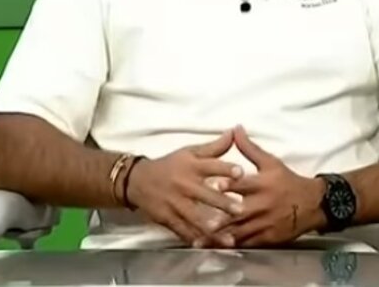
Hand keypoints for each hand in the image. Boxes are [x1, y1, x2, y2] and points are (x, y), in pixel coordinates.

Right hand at [126, 130, 244, 245]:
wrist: (138, 180)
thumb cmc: (170, 165)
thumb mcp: (189, 152)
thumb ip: (214, 147)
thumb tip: (234, 132)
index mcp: (191, 165)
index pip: (210, 165)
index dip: (225, 169)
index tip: (241, 173)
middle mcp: (184, 184)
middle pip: (205, 194)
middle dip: (222, 202)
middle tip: (241, 210)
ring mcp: (175, 203)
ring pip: (195, 216)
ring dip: (211, 227)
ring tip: (228, 238)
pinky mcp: (167, 218)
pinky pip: (181, 230)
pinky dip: (193, 238)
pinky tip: (206, 246)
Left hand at [212, 126, 326, 247]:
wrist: (312, 205)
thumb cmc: (287, 181)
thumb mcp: (270, 162)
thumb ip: (249, 148)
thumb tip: (235, 128)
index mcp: (262, 184)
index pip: (243, 185)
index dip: (228, 185)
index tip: (213, 185)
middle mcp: (262, 205)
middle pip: (238, 212)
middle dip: (220, 218)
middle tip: (202, 221)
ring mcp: (264, 224)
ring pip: (239, 232)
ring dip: (220, 236)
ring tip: (200, 240)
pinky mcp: (267, 238)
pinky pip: (247, 243)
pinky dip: (232, 246)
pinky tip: (216, 248)